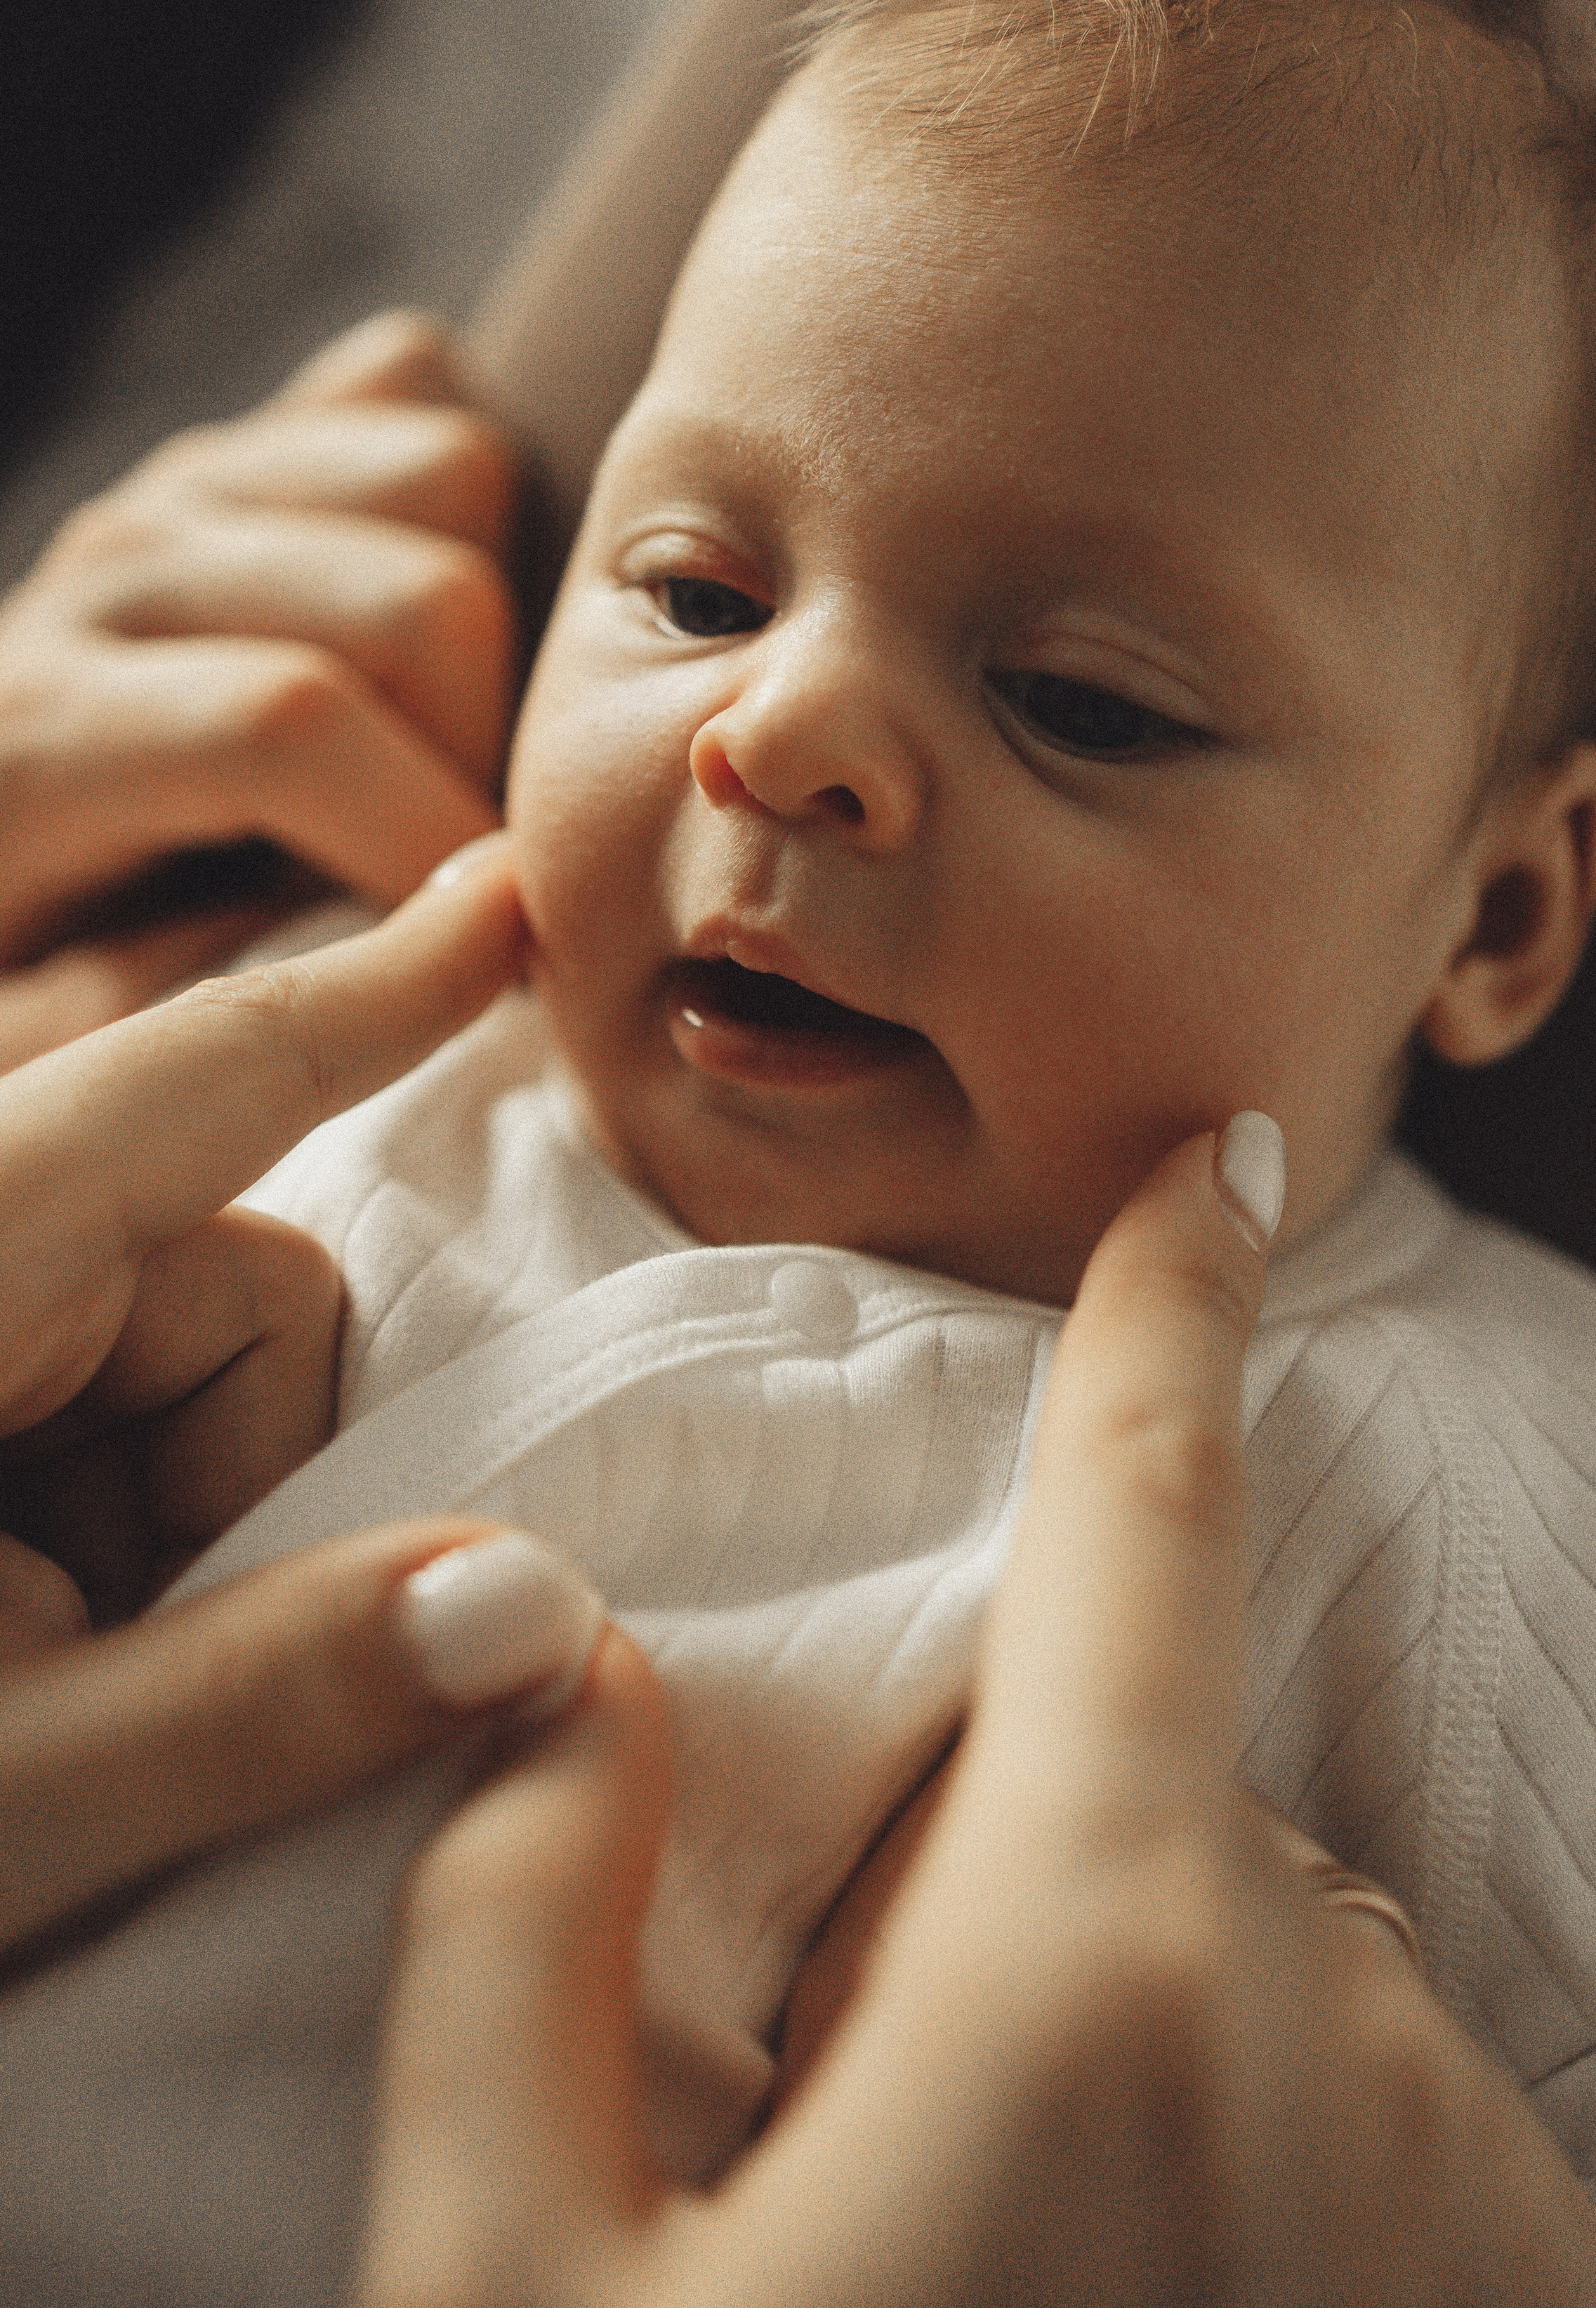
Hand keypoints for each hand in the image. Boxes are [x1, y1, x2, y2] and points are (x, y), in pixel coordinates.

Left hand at [0, 311, 518, 1071]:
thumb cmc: (24, 954)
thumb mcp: (46, 1045)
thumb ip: (194, 1030)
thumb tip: (400, 965)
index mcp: (40, 728)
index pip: (286, 720)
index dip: (424, 832)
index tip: (487, 947)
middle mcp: (114, 569)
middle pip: (418, 598)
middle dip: (491, 747)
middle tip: (466, 857)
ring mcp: (184, 484)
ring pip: (451, 471)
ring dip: (493, 622)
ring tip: (451, 744)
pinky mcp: (248, 438)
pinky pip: (417, 382)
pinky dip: (465, 488)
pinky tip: (427, 630)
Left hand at [0, 837, 609, 1957]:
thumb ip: (248, 1706)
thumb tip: (533, 1609)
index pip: (199, 1082)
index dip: (377, 995)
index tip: (504, 898)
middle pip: (227, 1289)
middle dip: (232, 1482)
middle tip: (101, 1684)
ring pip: (169, 1361)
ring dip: (156, 1534)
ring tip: (19, 1689)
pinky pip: (85, 1404)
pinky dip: (87, 1534)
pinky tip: (5, 1657)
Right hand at [358, 1128, 1595, 2307]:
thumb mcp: (502, 2307)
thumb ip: (505, 1936)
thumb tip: (555, 1672)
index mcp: (1085, 1956)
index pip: (1134, 1511)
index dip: (1163, 1308)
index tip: (1216, 1161)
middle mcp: (1330, 2019)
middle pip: (1141, 1821)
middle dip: (1004, 1911)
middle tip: (859, 2174)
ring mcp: (1466, 2176)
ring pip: (1261, 1983)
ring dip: (1125, 2070)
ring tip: (997, 2305)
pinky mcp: (1535, 2298)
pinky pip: (1373, 2126)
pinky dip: (1257, 2183)